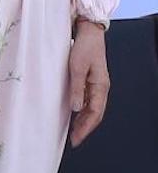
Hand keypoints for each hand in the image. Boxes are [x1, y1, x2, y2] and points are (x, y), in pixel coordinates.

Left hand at [68, 22, 111, 145]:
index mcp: (100, 86)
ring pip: (92, 108)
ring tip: (72, 132)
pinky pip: (88, 100)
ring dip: (83, 121)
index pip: (95, 113)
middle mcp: (101, 88)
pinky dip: (82, 111)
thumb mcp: (77, 68)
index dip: (85, 128)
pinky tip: (73, 115)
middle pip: (95, 114)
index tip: (75, 139)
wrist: (89, 32)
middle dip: (85, 128)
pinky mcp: (90, 80)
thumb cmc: (83, 47)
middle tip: (73, 141)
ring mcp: (97, 84)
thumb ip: (77, 88)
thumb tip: (76, 109)